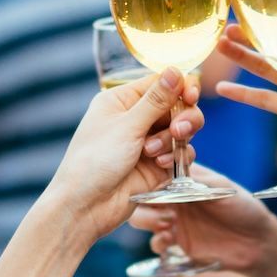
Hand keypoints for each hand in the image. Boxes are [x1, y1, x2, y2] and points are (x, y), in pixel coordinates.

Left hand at [45, 69, 203, 245]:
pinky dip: (174, 157)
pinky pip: (179, 153)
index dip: (179, 87)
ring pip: (181, 130)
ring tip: (153, 153)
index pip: (160, 84)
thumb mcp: (127, 126)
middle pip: (176, 106)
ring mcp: (147, 143)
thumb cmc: (95, 161)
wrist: (85, 207)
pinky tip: (158, 165)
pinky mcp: (156, 166)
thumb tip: (176, 70)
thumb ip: (156, 100)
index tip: (190, 96)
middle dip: (182, 117)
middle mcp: (135, 119)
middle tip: (180, 129)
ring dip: (173, 140)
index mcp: (121, 101)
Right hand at [129, 165, 276, 273]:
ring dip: (147, 220)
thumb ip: (196, 181)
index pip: (156, 172)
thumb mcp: (222, 187)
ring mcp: (174, 222)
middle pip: (142, 196)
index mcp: (184, 180)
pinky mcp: (178, 244)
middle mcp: (174, 199)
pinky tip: (170, 240)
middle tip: (160, 206)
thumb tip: (168, 176)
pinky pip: (156, 243)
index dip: (149, 175)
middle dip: (143, 201)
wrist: (258, 242)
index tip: (153, 181)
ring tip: (166, 223)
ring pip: (142, 218)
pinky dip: (158, 242)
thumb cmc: (244, 207)